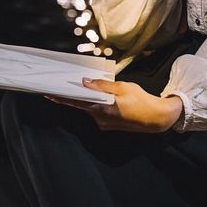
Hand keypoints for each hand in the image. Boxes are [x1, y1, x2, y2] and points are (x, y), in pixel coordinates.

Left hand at [46, 79, 183, 133]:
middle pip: (80, 106)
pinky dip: (91, 104)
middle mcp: (101, 119)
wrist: (156, 118)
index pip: (77, 102)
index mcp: (103, 109)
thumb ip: (102, 86)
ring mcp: (104, 124)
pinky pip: (95, 112)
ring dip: (81, 100)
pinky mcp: (109, 124)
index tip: (50, 94)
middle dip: (68, 98)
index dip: (63, 98)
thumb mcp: (122, 87)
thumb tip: (84, 82)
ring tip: (72, 89)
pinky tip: (91, 96)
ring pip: (88, 109)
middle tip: (55, 90)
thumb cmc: (141, 100)